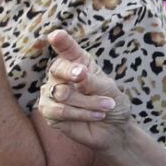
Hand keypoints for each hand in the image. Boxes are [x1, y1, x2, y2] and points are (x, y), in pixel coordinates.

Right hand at [38, 29, 139, 154]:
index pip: (67, 49)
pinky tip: (97, 115)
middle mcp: (61, 75)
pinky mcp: (49, 112)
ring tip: (106, 107)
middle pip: (58, 69)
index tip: (57, 35)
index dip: (62, 42)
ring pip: (62, 94)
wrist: (115, 129)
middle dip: (72, 73)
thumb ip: (93, 81)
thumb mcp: (110, 90)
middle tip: (83, 76)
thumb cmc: (113, 104)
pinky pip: (59, 111)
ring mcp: (52, 93)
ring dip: (88, 102)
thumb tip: (79, 74)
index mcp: (77, 63)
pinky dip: (81, 114)